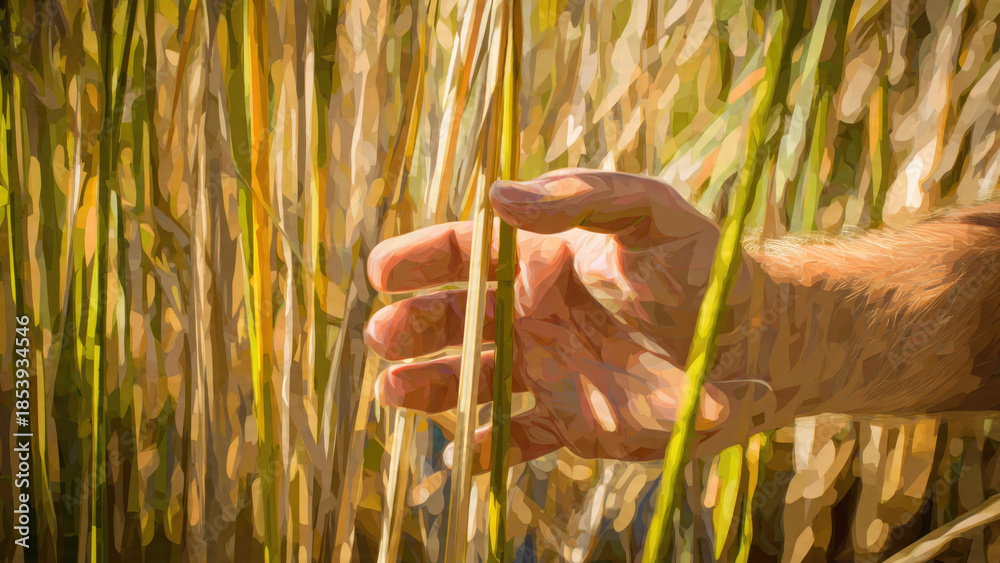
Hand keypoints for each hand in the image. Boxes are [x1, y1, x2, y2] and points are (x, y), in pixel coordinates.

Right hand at [364, 169, 782, 469]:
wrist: (753, 339)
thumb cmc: (700, 265)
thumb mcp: (645, 211)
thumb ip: (577, 196)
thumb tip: (496, 198)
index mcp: (539, 261)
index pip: (464, 255)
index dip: (419, 260)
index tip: (382, 272)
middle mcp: (532, 316)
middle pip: (453, 321)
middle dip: (411, 328)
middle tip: (383, 338)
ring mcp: (546, 371)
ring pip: (471, 381)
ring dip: (430, 388)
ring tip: (394, 392)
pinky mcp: (571, 424)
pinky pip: (517, 440)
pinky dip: (488, 452)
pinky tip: (465, 454)